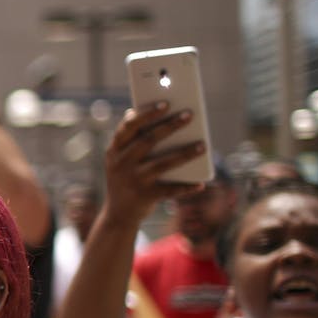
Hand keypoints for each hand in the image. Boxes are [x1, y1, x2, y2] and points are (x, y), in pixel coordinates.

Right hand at [103, 103, 205, 227]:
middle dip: (170, 126)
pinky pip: (169, 190)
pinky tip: (200, 183)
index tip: (165, 102)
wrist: (117, 215)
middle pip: (148, 141)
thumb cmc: (126, 178)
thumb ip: (132, 140)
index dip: (146, 114)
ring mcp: (133, 181)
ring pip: (162, 164)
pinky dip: (186, 187)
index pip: (129, 127)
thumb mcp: (121, 159)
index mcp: (114, 150)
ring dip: (184, 153)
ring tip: (203, 145)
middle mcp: (121, 164)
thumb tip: (155, 116)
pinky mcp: (145, 197)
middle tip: (189, 114)